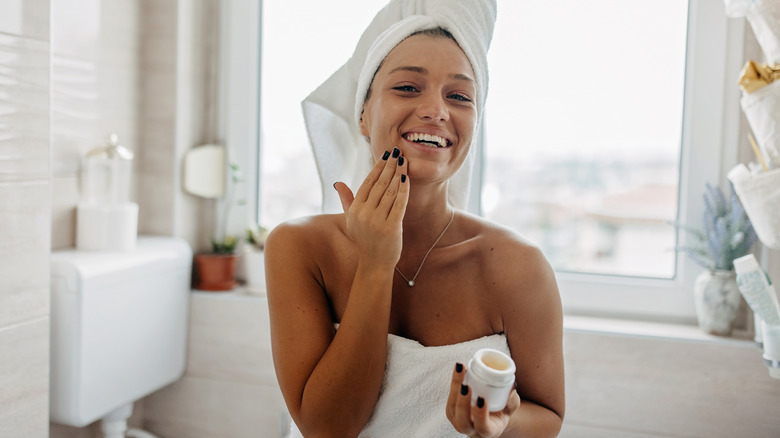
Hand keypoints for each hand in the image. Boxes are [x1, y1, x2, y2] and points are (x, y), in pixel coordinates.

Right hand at [333, 148, 408, 266]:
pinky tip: (406, 178)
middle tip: (398, 152)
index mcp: (355, 210)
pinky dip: (403, 190)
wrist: (375, 263)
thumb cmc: (364, 239)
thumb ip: (346, 200)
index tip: (386, 155)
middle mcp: (364, 214)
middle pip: (380, 184)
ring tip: (404, 161)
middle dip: (390, 166)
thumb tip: (337, 183)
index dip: (377, 167)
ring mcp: (378, 221)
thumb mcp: (351, 219)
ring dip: (398, 174)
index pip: (368, 183)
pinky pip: (399, 204)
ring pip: (390, 191)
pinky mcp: (392, 227)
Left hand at [446, 363, 520, 437]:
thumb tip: (512, 389)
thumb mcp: (510, 410)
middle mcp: (470, 429)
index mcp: (488, 431)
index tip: (482, 399)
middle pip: (462, 420)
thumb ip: (512, 402)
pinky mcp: (451, 411)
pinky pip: (450, 397)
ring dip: (455, 387)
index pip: (482, 427)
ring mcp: (458, 421)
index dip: (480, 415)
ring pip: (452, 407)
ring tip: (461, 369)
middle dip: (463, 403)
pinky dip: (454, 382)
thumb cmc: (500, 413)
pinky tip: (459, 368)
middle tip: (466, 386)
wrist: (487, 417)